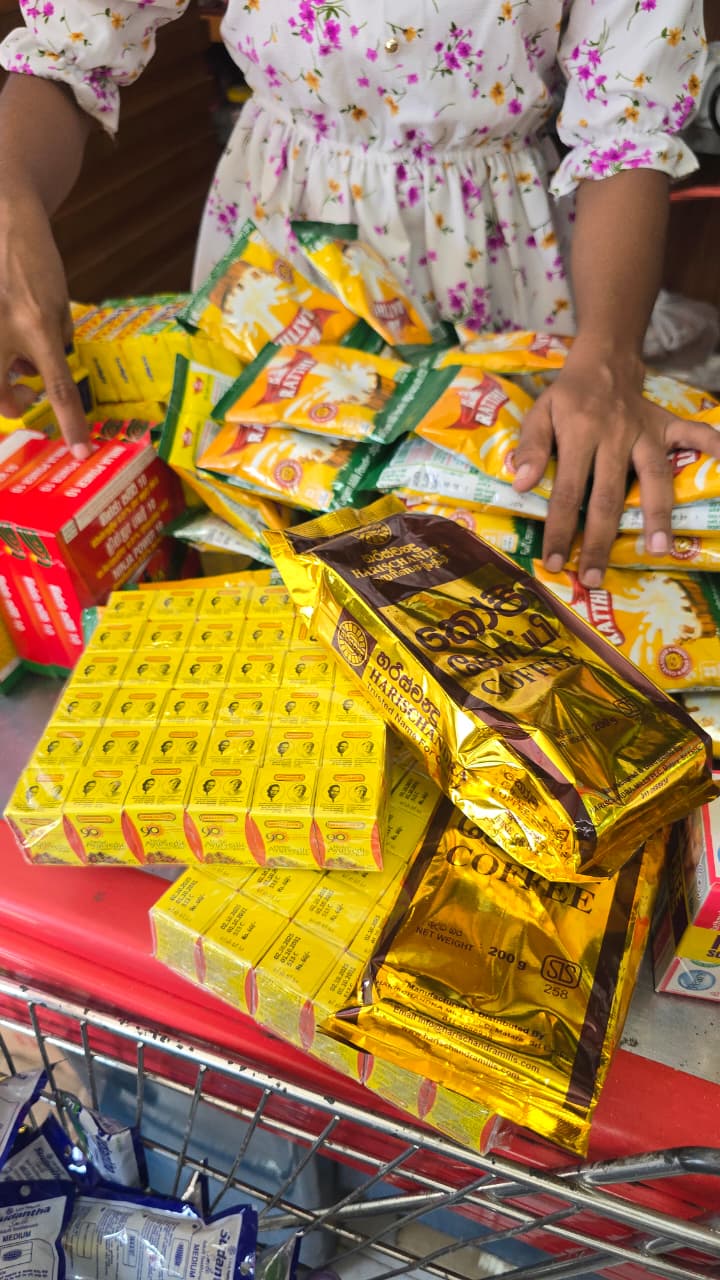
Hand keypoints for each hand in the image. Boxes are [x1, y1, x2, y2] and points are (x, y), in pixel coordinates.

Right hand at [0, 185, 89, 456]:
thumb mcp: (57, 300)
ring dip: (0, 377)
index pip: (58, 388)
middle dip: (14, 404)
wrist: (1, 212)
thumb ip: (52, 336)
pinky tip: (7, 337)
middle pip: (0, 396)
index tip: (81, 451)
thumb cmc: (32, 258)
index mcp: (37, 326)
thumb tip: (39, 369)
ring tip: (13, 360)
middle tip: (27, 398)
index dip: (70, 424)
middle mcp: (3, 329)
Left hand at [511, 339, 719, 585]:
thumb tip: (520, 485)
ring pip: (653, 476)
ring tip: (660, 551)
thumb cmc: (566, 398)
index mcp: (579, 434)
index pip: (568, 491)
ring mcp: (644, 431)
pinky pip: (693, 434)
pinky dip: (713, 446)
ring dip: (658, 514)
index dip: (560, 529)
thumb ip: (530, 448)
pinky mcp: (666, 425)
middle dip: (601, 540)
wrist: (602, 361)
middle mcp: (614, 436)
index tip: (555, 563)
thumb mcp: (539, 414)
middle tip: (595, 578)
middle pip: (608, 495)